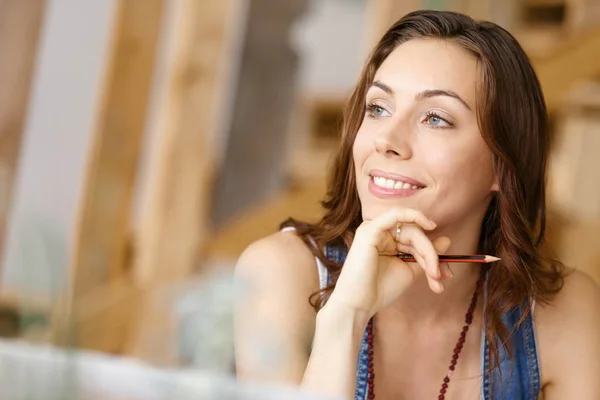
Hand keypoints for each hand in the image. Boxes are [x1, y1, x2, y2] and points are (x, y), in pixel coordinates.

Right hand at [326, 208, 451, 318]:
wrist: (360, 304)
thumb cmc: (380, 290)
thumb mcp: (410, 271)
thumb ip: (426, 255)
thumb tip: (447, 240)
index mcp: (388, 242)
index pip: (416, 241)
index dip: (433, 256)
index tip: (445, 276)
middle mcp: (381, 233)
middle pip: (416, 235)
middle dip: (432, 256)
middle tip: (441, 277)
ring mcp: (374, 229)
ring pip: (412, 230)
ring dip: (427, 250)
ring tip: (433, 273)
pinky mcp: (370, 230)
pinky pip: (396, 216)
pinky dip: (414, 215)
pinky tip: (430, 225)